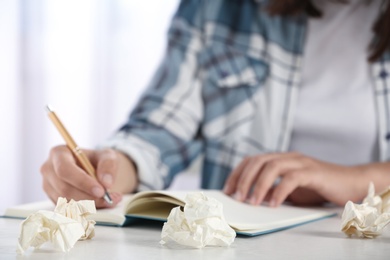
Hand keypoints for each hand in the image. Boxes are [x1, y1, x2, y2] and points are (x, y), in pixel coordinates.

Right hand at [41, 145, 137, 207]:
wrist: (94, 169)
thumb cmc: (98, 160)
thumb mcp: (107, 156)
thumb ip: (108, 165)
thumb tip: (106, 183)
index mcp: (59, 153)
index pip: (65, 170)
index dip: (82, 182)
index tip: (101, 191)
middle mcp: (49, 169)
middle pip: (64, 189)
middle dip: (88, 197)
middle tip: (110, 199)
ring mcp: (48, 186)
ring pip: (66, 202)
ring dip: (89, 205)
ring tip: (110, 201)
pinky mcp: (53, 199)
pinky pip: (67, 209)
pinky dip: (86, 210)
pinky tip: (101, 204)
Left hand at [223, 152, 368, 206]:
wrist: (350, 183)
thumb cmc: (318, 187)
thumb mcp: (290, 191)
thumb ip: (273, 191)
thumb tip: (252, 198)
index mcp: (280, 158)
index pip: (252, 160)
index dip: (237, 173)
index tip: (227, 189)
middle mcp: (288, 156)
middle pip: (258, 161)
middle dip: (244, 179)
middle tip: (236, 197)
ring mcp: (301, 162)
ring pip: (272, 166)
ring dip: (258, 185)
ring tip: (251, 202)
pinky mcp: (313, 172)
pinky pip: (292, 178)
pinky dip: (279, 191)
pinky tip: (273, 204)